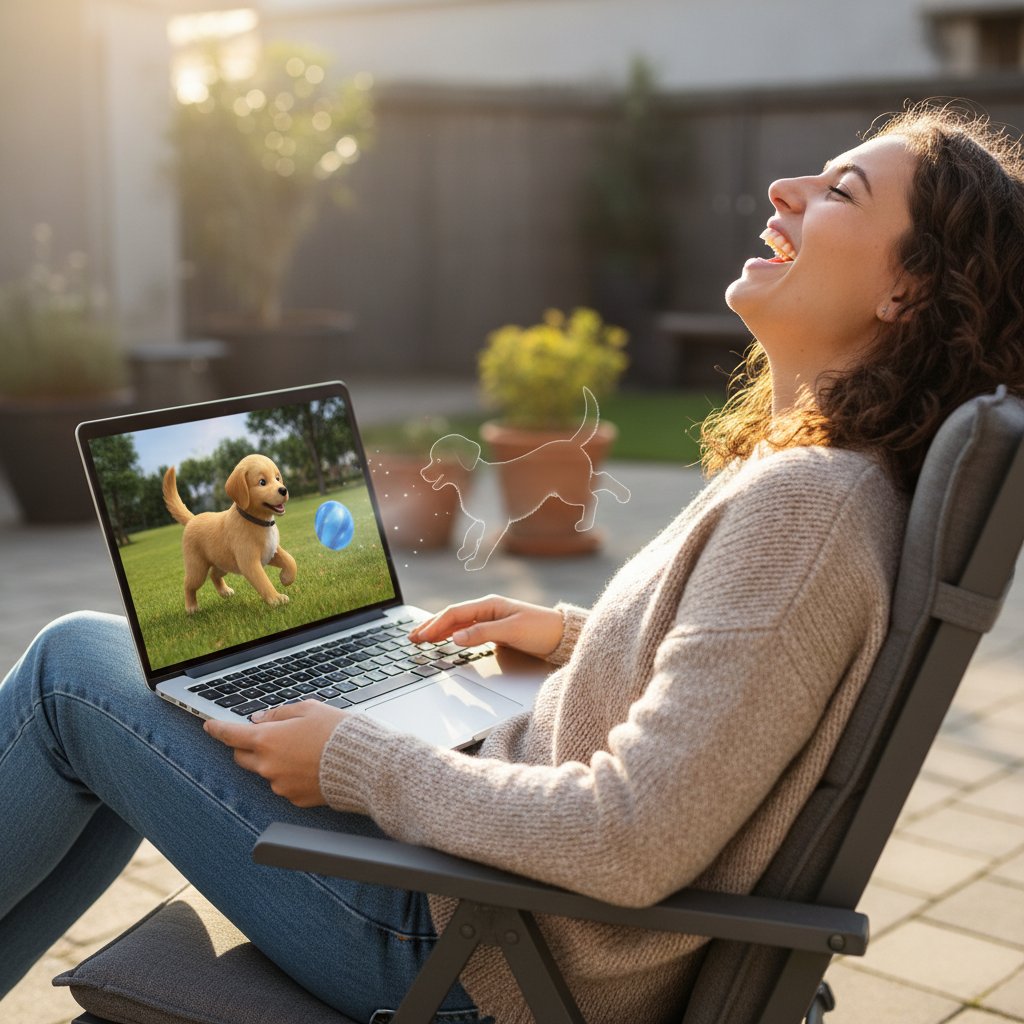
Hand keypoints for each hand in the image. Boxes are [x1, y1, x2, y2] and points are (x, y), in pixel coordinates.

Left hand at [203, 701, 345, 806]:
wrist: (362, 765)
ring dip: (274, 761)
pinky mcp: (295, 799)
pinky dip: (291, 775)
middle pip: (242, 757)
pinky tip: (311, 765)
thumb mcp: (309, 709)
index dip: (217, 728)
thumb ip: (280, 714)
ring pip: (266, 771)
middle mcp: (268, 765)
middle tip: (265, 736)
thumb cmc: (338, 733)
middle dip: (247, 746)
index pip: (231, 734)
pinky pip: (284, 785)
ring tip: (304, 749)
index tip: (209, 725)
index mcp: (268, 740)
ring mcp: (280, 785)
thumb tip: (262, 719)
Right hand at [408, 594, 562, 658]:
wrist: (563, 635)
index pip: (455, 614)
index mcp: (489, 604)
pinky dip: (452, 635)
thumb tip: (455, 637)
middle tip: (411, 638)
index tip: (420, 637)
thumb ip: (482, 633)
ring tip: (421, 639)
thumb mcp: (512, 631)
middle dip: (431, 626)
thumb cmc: (541, 629)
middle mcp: (488, 609)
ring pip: (458, 624)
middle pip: (452, 617)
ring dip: (439, 631)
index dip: (435, 625)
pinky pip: (467, 630)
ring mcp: (491, 619)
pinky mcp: (496, 630)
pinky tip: (444, 640)